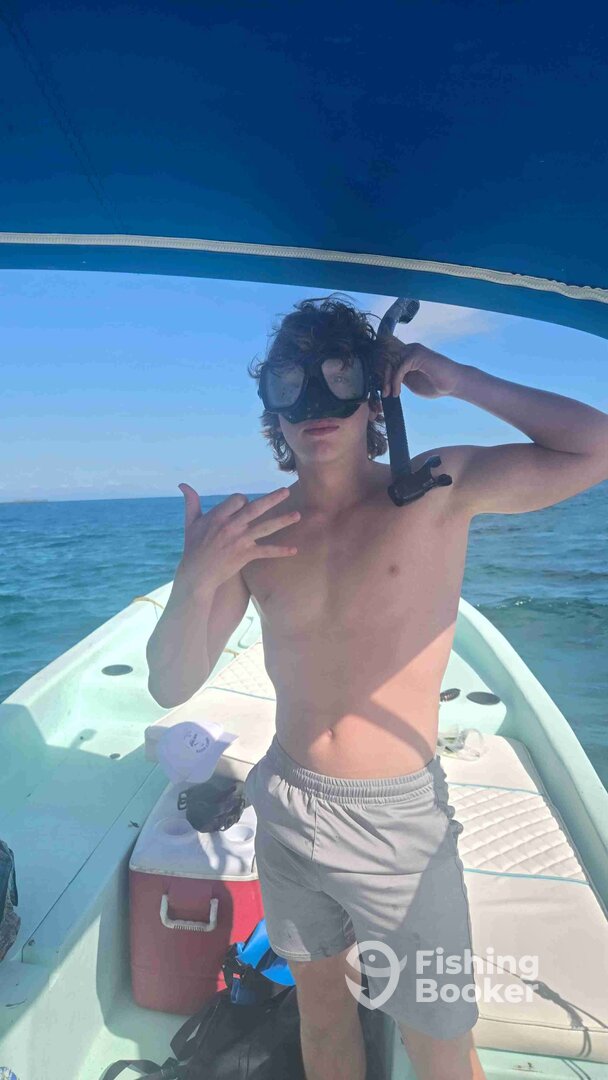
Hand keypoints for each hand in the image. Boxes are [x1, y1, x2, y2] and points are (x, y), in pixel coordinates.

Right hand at [176, 484, 299, 588]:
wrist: (196, 574)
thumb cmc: (192, 547)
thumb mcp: (190, 523)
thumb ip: (190, 502)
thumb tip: (182, 484)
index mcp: (218, 516)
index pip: (239, 500)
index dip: (243, 500)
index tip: (243, 504)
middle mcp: (231, 526)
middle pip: (255, 508)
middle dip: (272, 499)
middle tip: (286, 490)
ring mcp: (240, 540)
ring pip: (265, 527)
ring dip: (282, 521)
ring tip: (298, 515)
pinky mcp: (245, 555)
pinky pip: (266, 551)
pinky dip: (280, 551)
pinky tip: (294, 550)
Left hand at [382, 342, 466, 398]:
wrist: (454, 384)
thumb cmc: (435, 385)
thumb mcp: (411, 383)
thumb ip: (399, 378)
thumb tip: (381, 378)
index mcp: (408, 356)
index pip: (388, 360)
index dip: (382, 375)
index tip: (384, 391)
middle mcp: (409, 350)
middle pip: (386, 360)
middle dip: (383, 378)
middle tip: (385, 393)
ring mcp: (413, 350)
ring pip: (391, 363)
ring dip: (388, 381)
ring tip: (391, 394)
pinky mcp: (417, 355)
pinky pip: (399, 368)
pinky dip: (395, 381)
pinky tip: (397, 392)